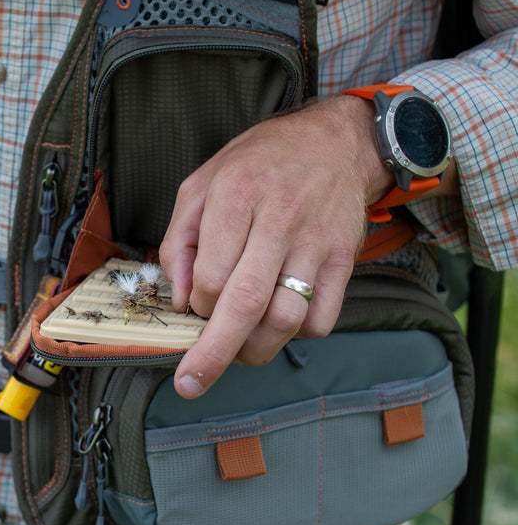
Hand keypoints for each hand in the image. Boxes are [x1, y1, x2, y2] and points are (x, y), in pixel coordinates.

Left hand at [159, 95, 393, 398]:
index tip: (193, 308)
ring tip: (238, 348)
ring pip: (287, 318)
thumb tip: (178, 298)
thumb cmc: (257, 165)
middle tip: (192, 382)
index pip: (212, 277)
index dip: (197, 306)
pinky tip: (278, 321)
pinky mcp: (345, 260)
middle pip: (247, 304)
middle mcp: (279, 220)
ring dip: (256, 348)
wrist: (333, 141)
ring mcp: (317, 242)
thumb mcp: (200, 185)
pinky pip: (322, 318)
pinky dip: (296, 334)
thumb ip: (180, 240)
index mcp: (236, 197)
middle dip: (215, 354)